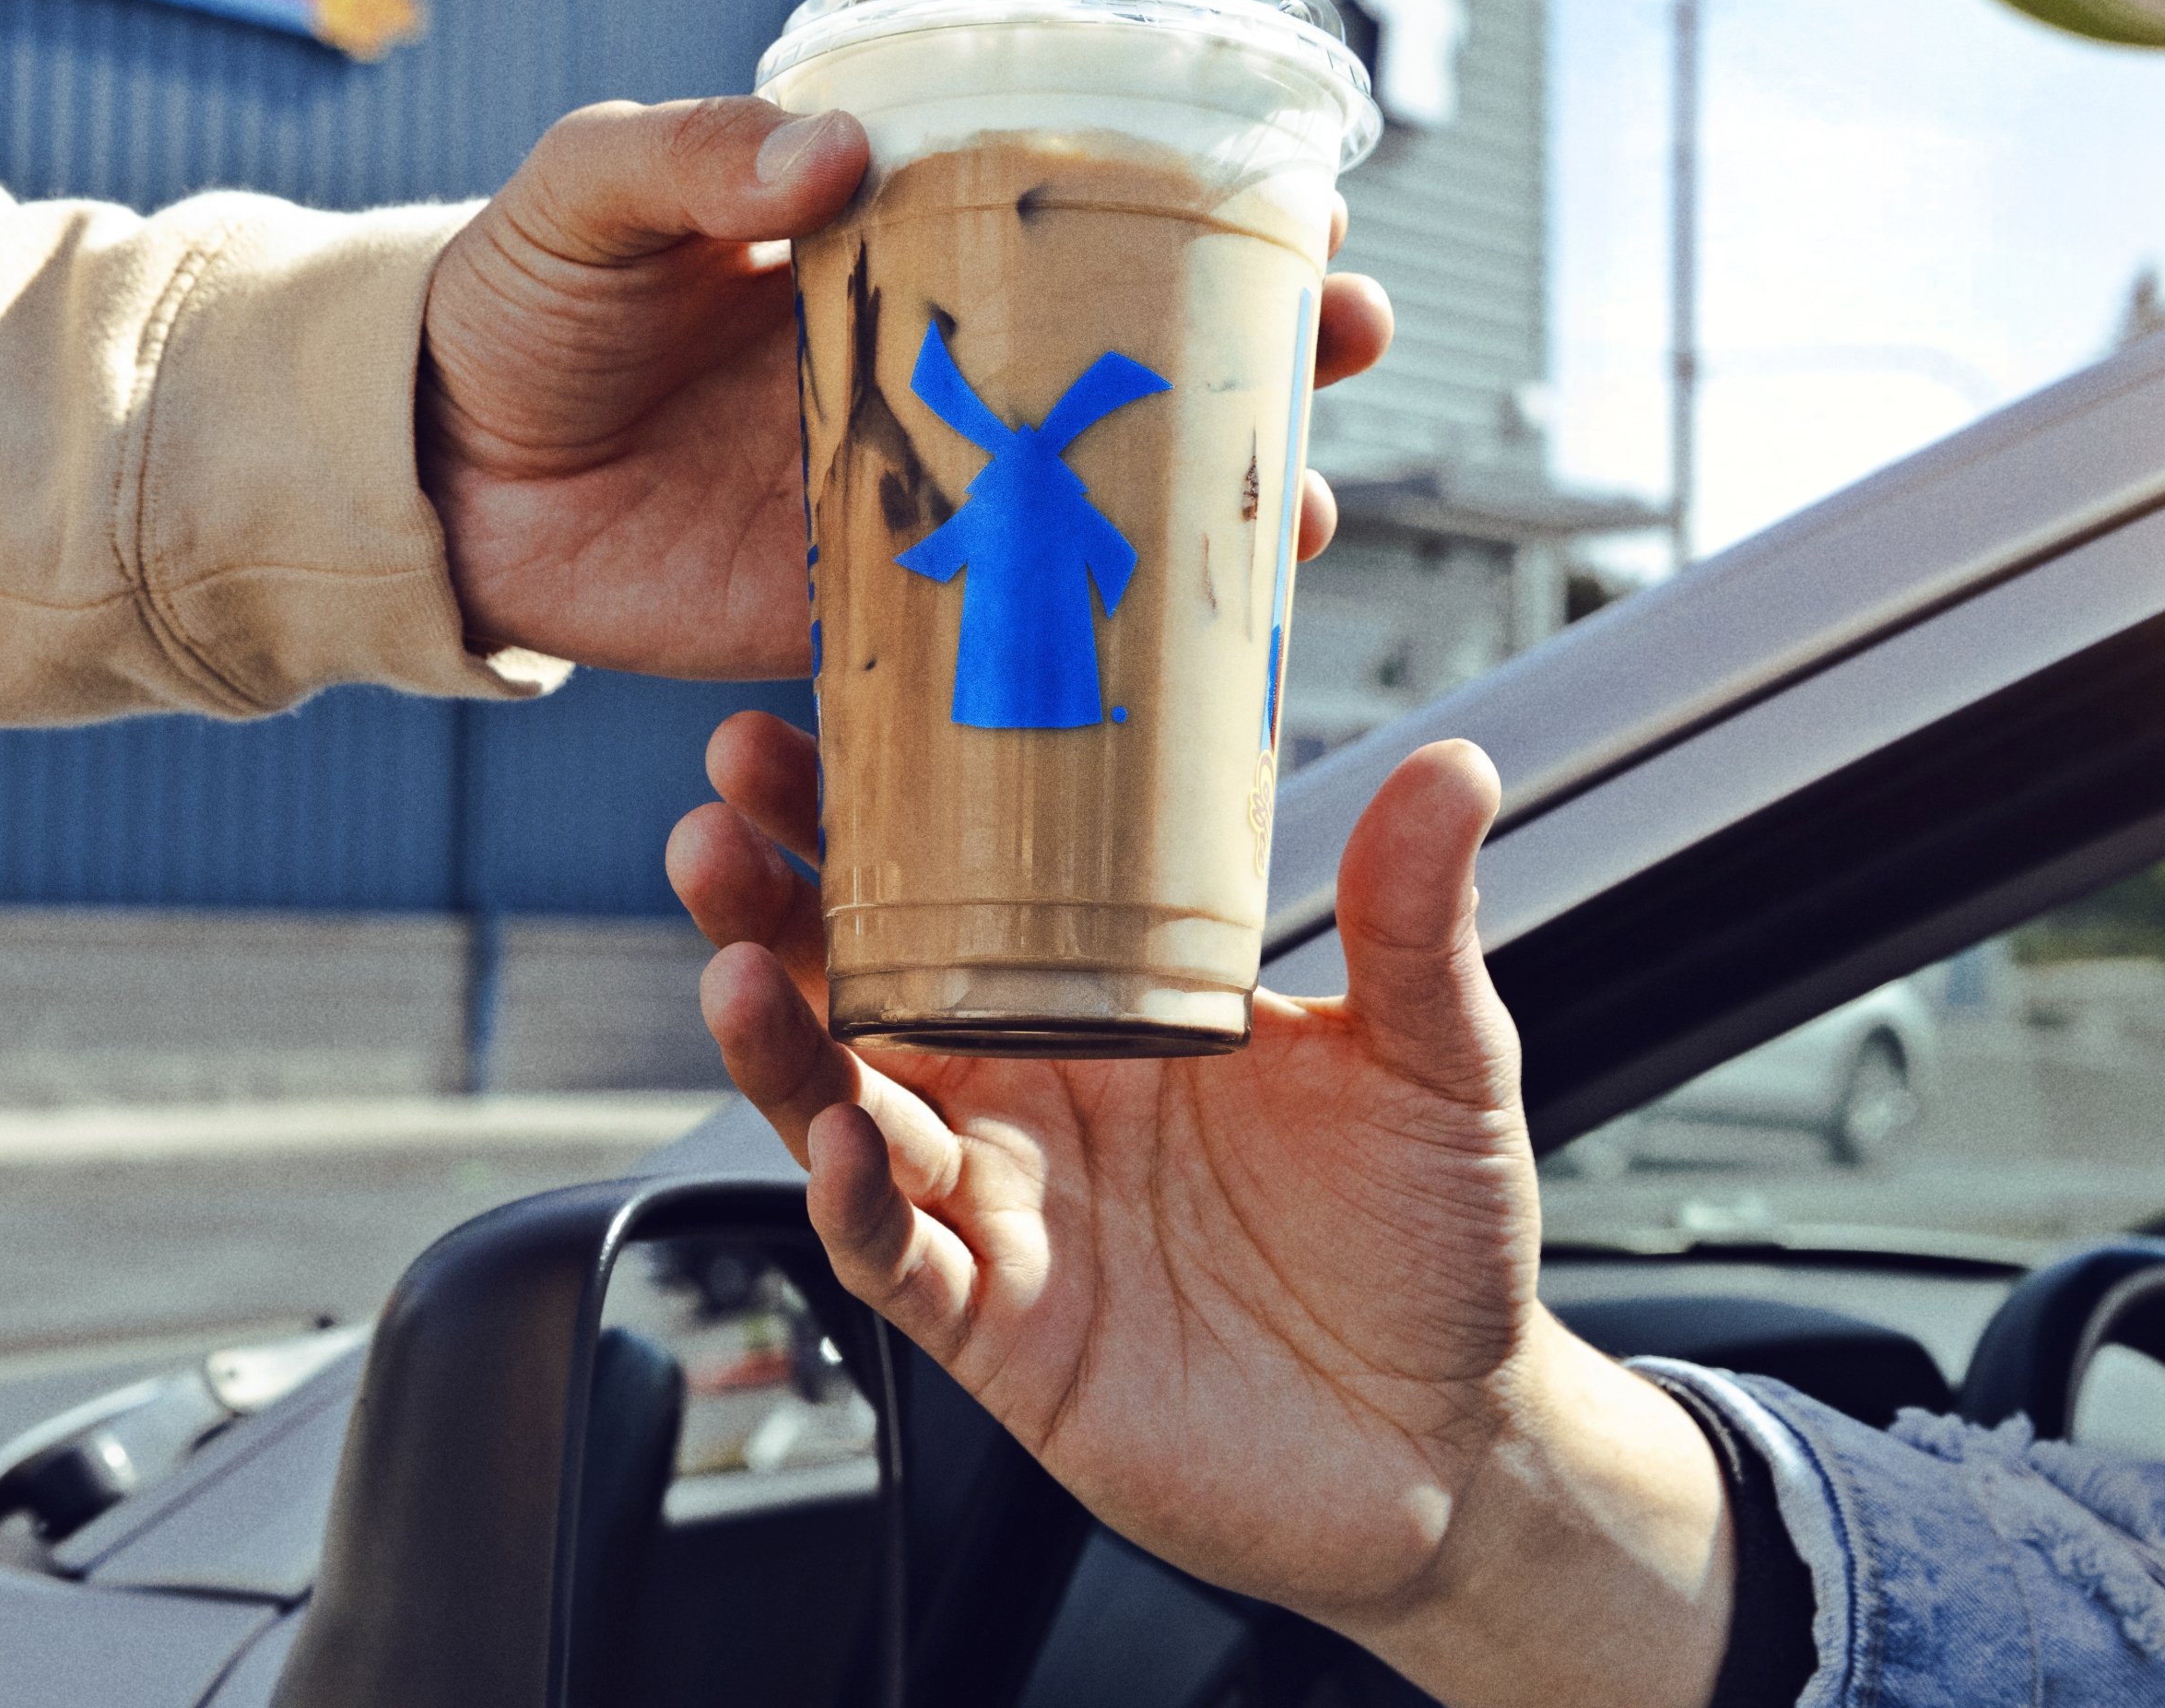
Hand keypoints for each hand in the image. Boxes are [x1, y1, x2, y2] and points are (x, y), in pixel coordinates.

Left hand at [418, 97, 1393, 677]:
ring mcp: (904, 492)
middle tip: (1343, 335)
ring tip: (1292, 502)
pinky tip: (1174, 648)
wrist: (423, 470)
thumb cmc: (507, 298)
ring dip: (1209, 502)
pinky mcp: (852, 611)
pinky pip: (991, 626)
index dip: (1193, 201)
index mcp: (885, 245)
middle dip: (1255, 350)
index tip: (1299, 192)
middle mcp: (926, 369)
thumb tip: (827, 159)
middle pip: (1126, 355)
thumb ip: (693, 158)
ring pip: (1094, 497)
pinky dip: (1085, 639)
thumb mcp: (588, 191)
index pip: (1073, 209)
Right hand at [668, 721, 1738, 1707]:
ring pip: (844, 1114)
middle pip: (856, 987)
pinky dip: (857, 1207)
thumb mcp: (1431, 1055)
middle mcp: (1028, 1096)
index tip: (802, 726)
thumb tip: (1448, 768)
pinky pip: (897, 1262)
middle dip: (771, 907)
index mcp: (1102, 1003)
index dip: (867, 815)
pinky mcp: (1003, 1332)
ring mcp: (1005, 1211)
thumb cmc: (1426, 1239)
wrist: (1449, 1438)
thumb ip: (1412, 916)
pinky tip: (844, 1145)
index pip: (956, 886)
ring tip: (734, 968)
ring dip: (780, 1046)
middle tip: (715, 828)